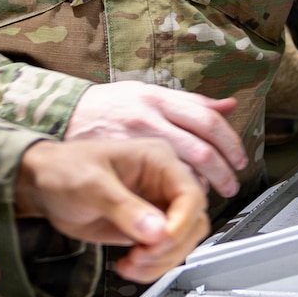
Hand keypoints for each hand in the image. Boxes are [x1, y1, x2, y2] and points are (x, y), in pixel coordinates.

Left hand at [16, 138, 209, 283]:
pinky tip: (129, 265)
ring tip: (132, 264)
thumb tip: (156, 230)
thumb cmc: (63, 170)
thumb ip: (124, 208)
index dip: (181, 222)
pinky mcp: (146, 227)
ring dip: (162, 261)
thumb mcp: (92, 185)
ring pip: (182, 241)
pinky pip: (164, 252)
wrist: (43, 186)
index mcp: (158, 159)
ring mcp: (156, 206)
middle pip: (193, 222)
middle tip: (142, 257)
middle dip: (170, 247)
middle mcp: (163, 182)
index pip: (191, 194)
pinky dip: (152, 266)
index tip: (160, 241)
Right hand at [65, 80, 246, 197]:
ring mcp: (134, 147)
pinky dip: (171, 200)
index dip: (230, 144)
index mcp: (159, 100)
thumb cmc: (105, 109)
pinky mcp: (120, 173)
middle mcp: (150, 122)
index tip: (239, 160)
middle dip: (223, 174)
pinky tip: (176, 203)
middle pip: (201, 151)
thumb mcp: (147, 93)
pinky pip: (155, 193)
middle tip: (231, 186)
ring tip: (208, 196)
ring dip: (200, 189)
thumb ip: (189, 102)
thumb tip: (229, 105)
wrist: (58, 126)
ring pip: (181, 174)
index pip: (208, 121)